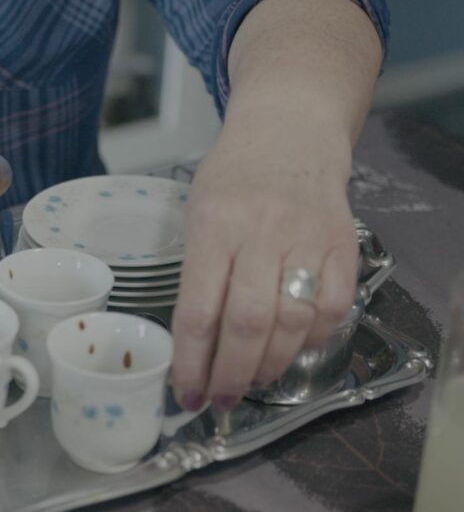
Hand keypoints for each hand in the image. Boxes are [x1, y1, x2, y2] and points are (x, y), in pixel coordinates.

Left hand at [169, 111, 359, 412]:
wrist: (289, 130)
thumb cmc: (232, 176)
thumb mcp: (196, 212)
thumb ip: (196, 272)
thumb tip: (193, 345)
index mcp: (213, 225)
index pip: (198, 310)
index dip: (191, 363)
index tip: (186, 394)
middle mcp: (262, 232)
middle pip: (247, 325)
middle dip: (230, 376)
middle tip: (220, 400)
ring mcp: (307, 238)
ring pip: (292, 323)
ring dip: (270, 366)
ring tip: (251, 381)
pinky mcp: (343, 244)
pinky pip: (333, 309)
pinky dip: (312, 340)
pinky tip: (291, 347)